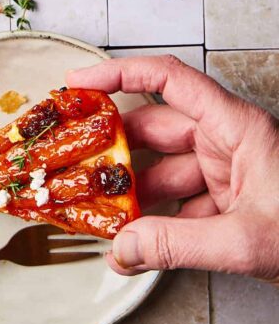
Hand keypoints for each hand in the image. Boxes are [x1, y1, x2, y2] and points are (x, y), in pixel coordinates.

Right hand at [67, 55, 278, 281]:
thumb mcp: (247, 240)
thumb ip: (178, 245)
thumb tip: (123, 248)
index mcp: (237, 127)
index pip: (169, 80)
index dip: (120, 74)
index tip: (80, 82)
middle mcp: (231, 141)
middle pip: (158, 128)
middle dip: (117, 148)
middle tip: (75, 161)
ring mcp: (231, 172)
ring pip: (166, 169)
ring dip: (133, 194)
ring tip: (98, 214)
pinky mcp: (232, 203)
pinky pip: (182, 203)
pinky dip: (156, 223)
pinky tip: (134, 246)